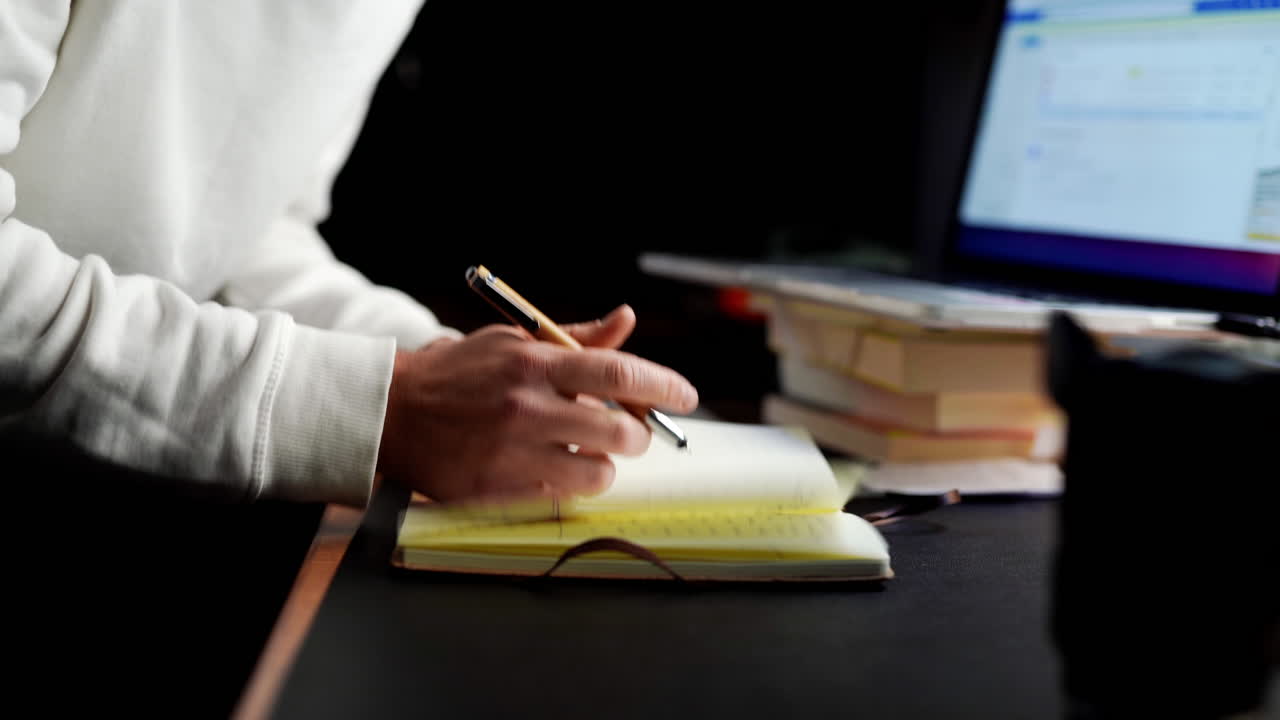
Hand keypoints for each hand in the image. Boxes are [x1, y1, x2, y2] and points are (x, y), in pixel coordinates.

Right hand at [376, 305, 697, 502]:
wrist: (391, 413)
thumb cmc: (459, 373)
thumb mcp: (513, 342)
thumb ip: (575, 338)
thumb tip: (626, 320)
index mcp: (534, 365)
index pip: (618, 372)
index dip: (662, 386)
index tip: (686, 396)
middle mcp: (527, 409)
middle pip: (618, 431)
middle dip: (637, 435)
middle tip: (631, 432)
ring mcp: (512, 454)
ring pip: (596, 474)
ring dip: (604, 467)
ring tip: (588, 454)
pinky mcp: (498, 492)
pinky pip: (558, 497)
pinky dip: (564, 486)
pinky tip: (548, 469)